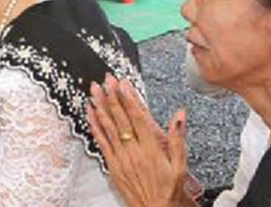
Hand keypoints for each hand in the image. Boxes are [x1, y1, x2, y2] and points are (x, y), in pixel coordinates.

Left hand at [87, 76, 191, 206]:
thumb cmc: (169, 190)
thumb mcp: (180, 166)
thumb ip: (178, 139)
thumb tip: (180, 115)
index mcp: (152, 149)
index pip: (138, 118)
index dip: (129, 99)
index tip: (123, 84)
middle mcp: (134, 152)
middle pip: (121, 119)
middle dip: (113, 97)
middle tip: (106, 80)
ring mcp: (121, 158)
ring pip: (108, 128)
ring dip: (101, 107)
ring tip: (94, 90)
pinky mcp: (112, 165)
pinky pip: (101, 142)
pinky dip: (95, 126)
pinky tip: (90, 113)